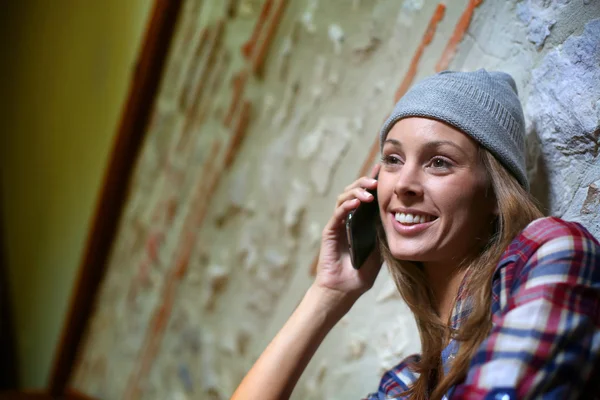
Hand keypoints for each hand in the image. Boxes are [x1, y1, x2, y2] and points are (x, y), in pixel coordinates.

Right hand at [314, 164, 382, 308]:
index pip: (366, 195)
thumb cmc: (362, 272)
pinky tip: (357, 203)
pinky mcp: (330, 231)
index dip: (372, 181)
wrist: (345, 289)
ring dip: (356, 191)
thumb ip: (384, 231)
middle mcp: (348, 218)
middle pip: (353, 191)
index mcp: (361, 220)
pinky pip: (338, 214)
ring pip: (344, 198)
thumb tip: (398, 213)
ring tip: (368, 191)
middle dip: (364, 182)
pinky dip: (347, 205)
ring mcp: (338, 223)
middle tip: (376, 179)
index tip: (382, 169)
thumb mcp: (381, 248)